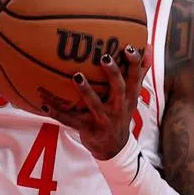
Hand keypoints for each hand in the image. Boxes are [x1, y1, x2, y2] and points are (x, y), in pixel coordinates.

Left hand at [45, 45, 150, 160]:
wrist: (114, 147)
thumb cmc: (121, 113)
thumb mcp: (133, 96)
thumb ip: (139, 73)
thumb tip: (148, 47)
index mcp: (129, 98)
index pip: (135, 79)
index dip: (134, 64)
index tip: (129, 48)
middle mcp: (118, 108)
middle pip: (119, 89)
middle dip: (113, 73)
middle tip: (104, 57)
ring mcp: (103, 119)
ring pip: (95, 104)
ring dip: (86, 91)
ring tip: (77, 77)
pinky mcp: (88, 129)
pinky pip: (70, 121)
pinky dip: (57, 113)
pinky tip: (44, 105)